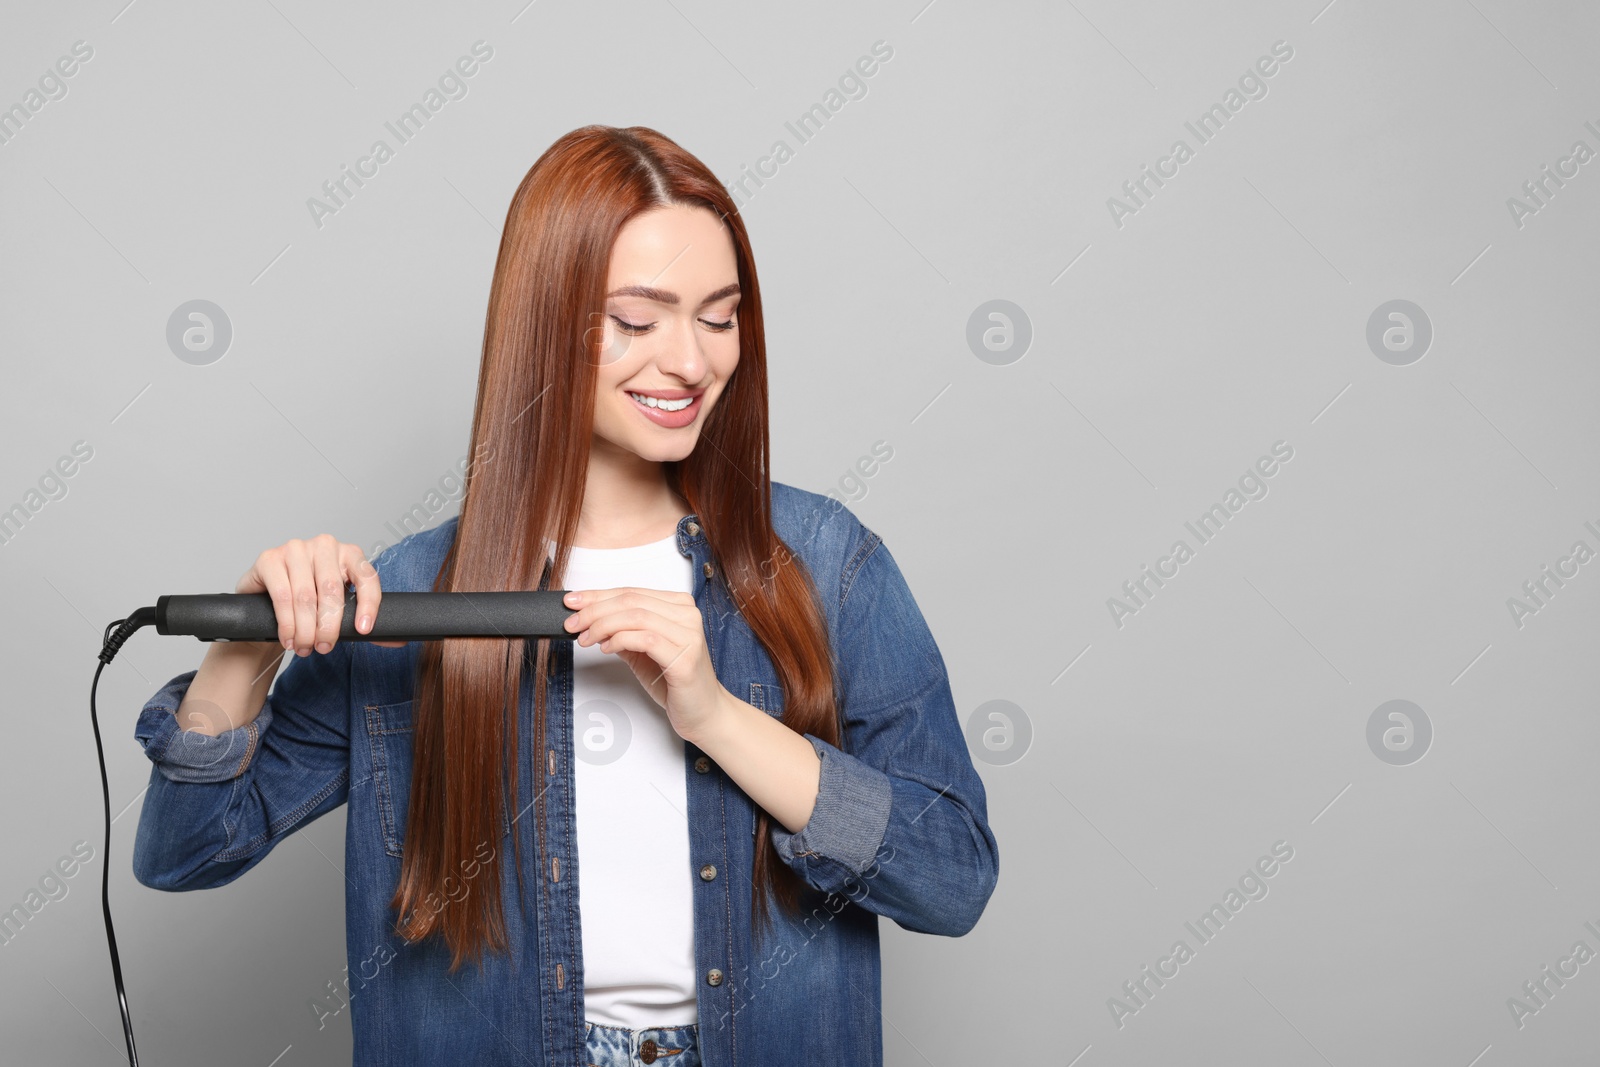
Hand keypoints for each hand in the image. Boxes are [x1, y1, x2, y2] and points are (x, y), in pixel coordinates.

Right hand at [237, 533, 405, 655]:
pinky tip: (289, 638)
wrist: (268, 599)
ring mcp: (296, 548)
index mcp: (350, 554)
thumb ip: (364, 621)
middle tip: (325, 647)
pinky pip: (282, 594)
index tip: (364, 630)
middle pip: (333, 590)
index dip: (368, 605)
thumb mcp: (340, 609)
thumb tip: (398, 641)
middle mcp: (325, 545)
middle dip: (330, 626)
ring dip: (306, 629)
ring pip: (306, 596)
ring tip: (305, 647)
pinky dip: (287, 623)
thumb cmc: (310, 602)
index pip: (367, 577)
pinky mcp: (270, 558)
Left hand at [561, 586, 729, 743]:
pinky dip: (619, 640)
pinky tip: (606, 648)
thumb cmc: (675, 682)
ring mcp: (689, 635)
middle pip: (631, 601)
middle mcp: (687, 615)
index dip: (598, 595)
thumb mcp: (642, 651)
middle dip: (594, 610)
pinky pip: (645, 639)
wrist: (704, 713)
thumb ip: (622, 632)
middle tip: (572, 622)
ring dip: (602, 625)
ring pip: (636, 616)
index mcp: (679, 606)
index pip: (632, 592)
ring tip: (585, 638)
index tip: (573, 602)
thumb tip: (588, 619)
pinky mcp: (685, 658)